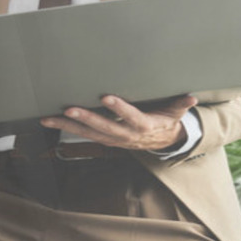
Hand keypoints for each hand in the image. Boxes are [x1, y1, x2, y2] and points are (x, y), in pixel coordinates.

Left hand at [41, 94, 197, 151]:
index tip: (106, 97)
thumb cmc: (166, 121)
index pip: (131, 117)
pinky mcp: (103, 140)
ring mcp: (112, 139)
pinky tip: (50, 121)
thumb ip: (181, 104)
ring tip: (48, 118)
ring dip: (67, 126)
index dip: (119, 108)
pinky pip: (82, 134)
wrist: (162, 142)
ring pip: (88, 133)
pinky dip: (66, 128)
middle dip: (86, 118)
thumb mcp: (176, 113)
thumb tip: (192, 98)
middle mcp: (125, 135)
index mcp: (143, 126)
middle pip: (104, 127)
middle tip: (69, 109)